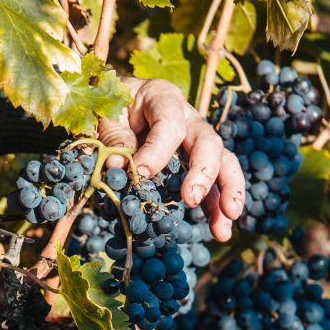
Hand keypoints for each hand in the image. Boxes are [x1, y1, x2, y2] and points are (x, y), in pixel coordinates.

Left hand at [100, 78, 245, 241]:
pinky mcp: (197, 165)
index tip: (138, 175)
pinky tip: (219, 231)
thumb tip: (117, 166)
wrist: (114, 104)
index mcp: (163, 98)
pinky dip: (217, 209)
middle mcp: (188, 118)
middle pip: (208, 142)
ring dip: (225, 195)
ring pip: (223, 163)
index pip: (170, 124)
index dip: (157, 151)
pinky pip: (215, 185)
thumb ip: (112, 135)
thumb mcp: (104, 114)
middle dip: (204, 173)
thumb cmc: (110, 108)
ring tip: (222, 227)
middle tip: (191, 199)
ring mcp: (196, 142)